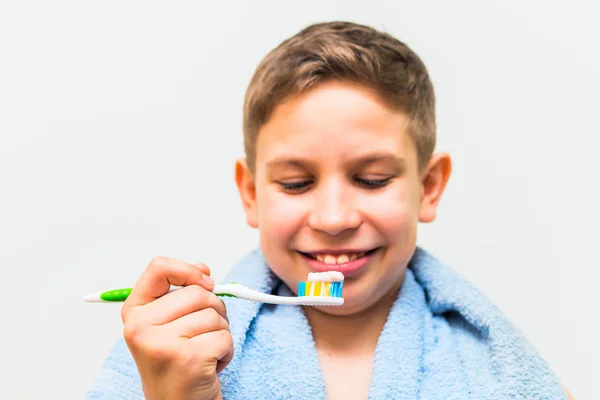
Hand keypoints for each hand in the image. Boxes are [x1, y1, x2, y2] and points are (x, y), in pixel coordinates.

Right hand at [121, 257, 232, 399]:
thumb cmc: (177, 364)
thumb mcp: (168, 325)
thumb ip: (181, 294)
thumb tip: (204, 270)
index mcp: (134, 313)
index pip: (158, 268)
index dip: (187, 270)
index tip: (204, 281)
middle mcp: (140, 327)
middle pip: (197, 292)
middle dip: (213, 311)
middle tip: (202, 335)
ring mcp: (162, 343)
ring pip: (214, 315)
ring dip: (220, 334)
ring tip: (203, 353)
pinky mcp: (188, 358)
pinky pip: (225, 337)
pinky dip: (226, 352)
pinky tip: (209, 366)